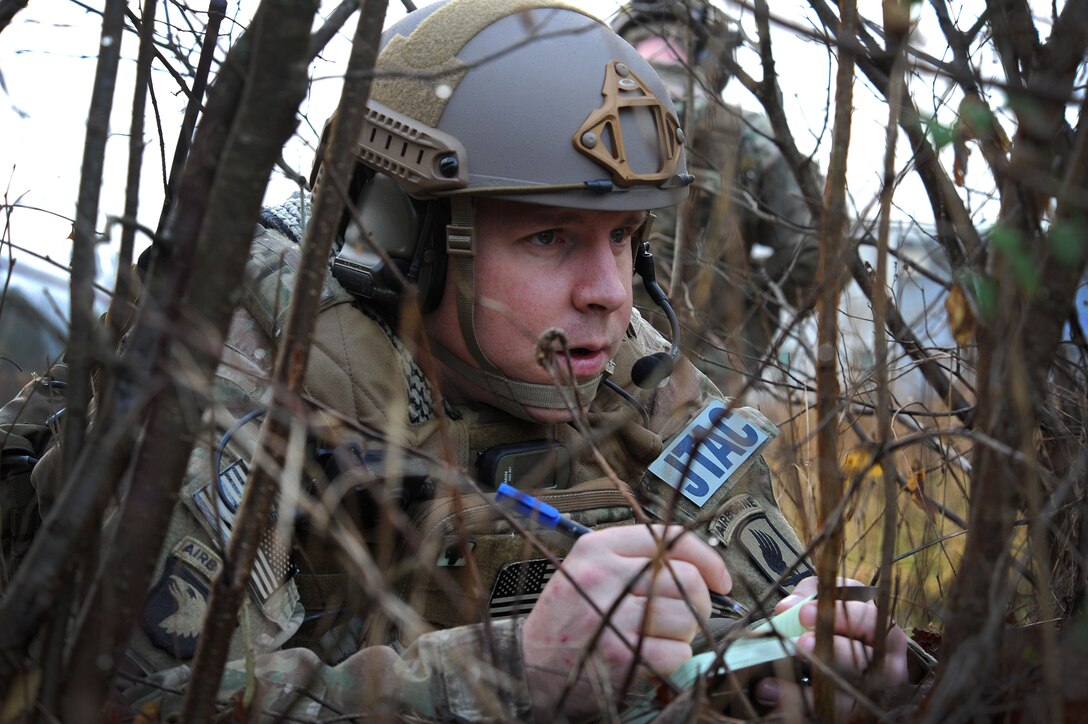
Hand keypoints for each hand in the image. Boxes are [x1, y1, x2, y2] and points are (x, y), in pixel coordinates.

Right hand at [521, 524, 729, 719]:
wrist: (527, 666)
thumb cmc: (566, 620)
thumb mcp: (588, 572)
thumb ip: (634, 562)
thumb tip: (700, 569)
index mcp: (597, 548)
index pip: (670, 538)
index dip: (707, 558)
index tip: (720, 579)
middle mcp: (604, 576)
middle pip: (686, 580)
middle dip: (698, 603)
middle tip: (683, 618)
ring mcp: (612, 616)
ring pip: (686, 617)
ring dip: (683, 634)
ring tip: (656, 639)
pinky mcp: (620, 654)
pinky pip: (678, 653)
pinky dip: (674, 660)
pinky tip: (650, 658)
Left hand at [753, 577, 908, 720]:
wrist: (854, 656)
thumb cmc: (844, 620)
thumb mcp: (833, 598)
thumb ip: (811, 594)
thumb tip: (786, 608)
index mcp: (885, 633)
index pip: (871, 622)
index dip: (839, 616)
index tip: (804, 613)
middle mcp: (887, 667)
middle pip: (863, 662)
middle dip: (830, 651)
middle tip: (800, 643)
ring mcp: (870, 695)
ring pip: (844, 696)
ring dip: (808, 688)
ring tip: (773, 679)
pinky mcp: (852, 714)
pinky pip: (826, 712)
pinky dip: (797, 702)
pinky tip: (770, 691)